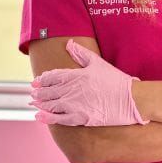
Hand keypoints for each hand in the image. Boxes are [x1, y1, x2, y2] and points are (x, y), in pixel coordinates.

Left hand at [28, 39, 149, 126]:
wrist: (130, 99)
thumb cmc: (115, 80)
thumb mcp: (98, 63)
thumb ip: (81, 53)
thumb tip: (69, 43)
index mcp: (77, 75)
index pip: (54, 76)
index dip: (44, 79)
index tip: (37, 80)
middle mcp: (73, 90)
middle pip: (50, 91)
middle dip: (39, 92)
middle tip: (32, 92)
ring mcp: (76, 105)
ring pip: (51, 105)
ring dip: (40, 104)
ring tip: (33, 103)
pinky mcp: (80, 118)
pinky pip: (59, 119)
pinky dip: (47, 118)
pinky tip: (39, 117)